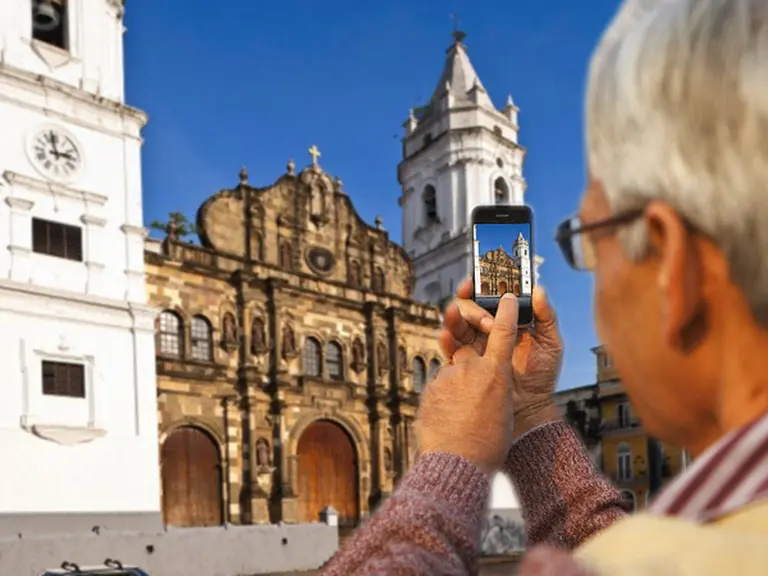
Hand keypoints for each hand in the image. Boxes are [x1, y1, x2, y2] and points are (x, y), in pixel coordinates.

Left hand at [416, 294, 518, 473]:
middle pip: (470, 348)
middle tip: (475, 372)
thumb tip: (488, 383)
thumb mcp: (502, 410)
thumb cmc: (488, 444)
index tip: (507, 296)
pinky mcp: (429, 387)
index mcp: (495, 374)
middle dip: (470, 354)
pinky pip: (440, 385)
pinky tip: (449, 419)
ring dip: (457, 386)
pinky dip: (445, 398)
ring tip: (463, 414)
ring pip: (453, 370)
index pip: (503, 332)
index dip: (505, 311)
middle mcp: (470, 368)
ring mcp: (447, 376)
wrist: (455, 464)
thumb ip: (495, 387)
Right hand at [438, 279, 562, 436]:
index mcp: (505, 319)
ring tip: (467, 321)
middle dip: (474, 308)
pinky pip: (448, 347)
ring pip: (456, 322)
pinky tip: (446, 335)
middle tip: (488, 321)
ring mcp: (473, 344)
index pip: (488, 295)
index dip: (480, 284)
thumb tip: (538, 290)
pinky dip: (444, 338)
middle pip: (468, 306)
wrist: (531, 406)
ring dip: (456, 316)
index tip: (479, 280)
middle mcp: (485, 329)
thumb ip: (546, 315)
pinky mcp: (463, 362)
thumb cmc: (542, 374)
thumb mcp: (551, 342)